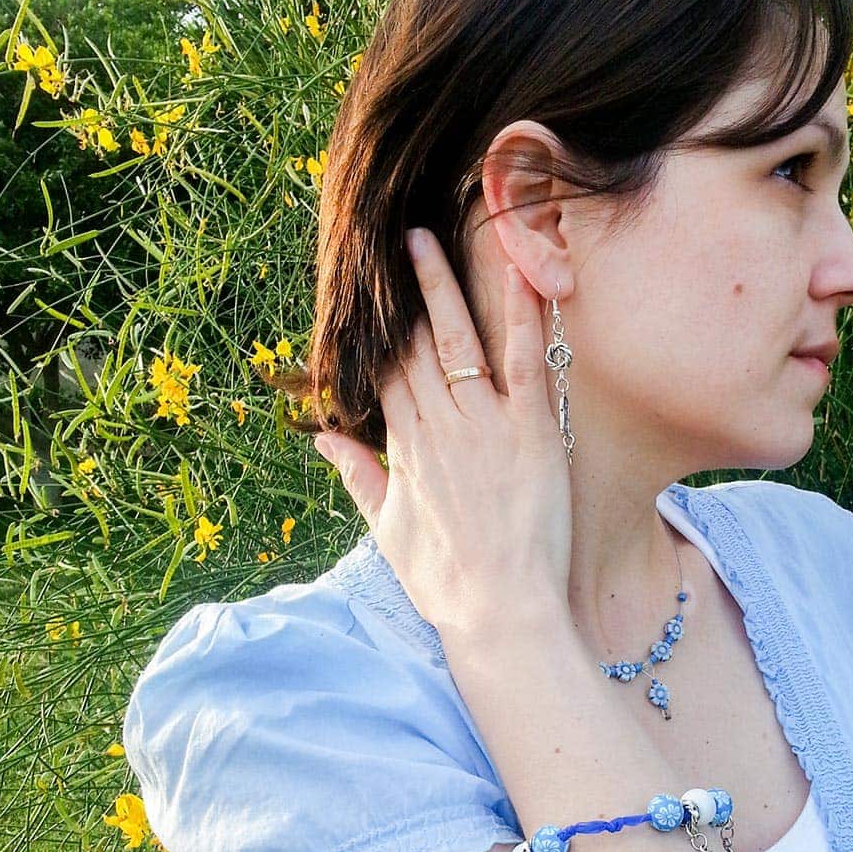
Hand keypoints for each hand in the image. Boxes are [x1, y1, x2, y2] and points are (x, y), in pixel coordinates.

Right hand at [311, 230, 573, 639]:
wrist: (499, 613)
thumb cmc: (447, 582)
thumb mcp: (389, 530)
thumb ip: (357, 477)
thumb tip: (322, 439)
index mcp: (405, 448)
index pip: (383, 372)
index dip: (376, 329)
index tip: (370, 291)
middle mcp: (437, 428)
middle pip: (409, 347)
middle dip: (399, 293)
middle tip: (394, 240)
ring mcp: (483, 426)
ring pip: (455, 340)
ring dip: (440, 285)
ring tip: (427, 238)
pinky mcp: (530, 431)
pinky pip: (524, 358)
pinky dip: (520, 311)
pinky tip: (520, 266)